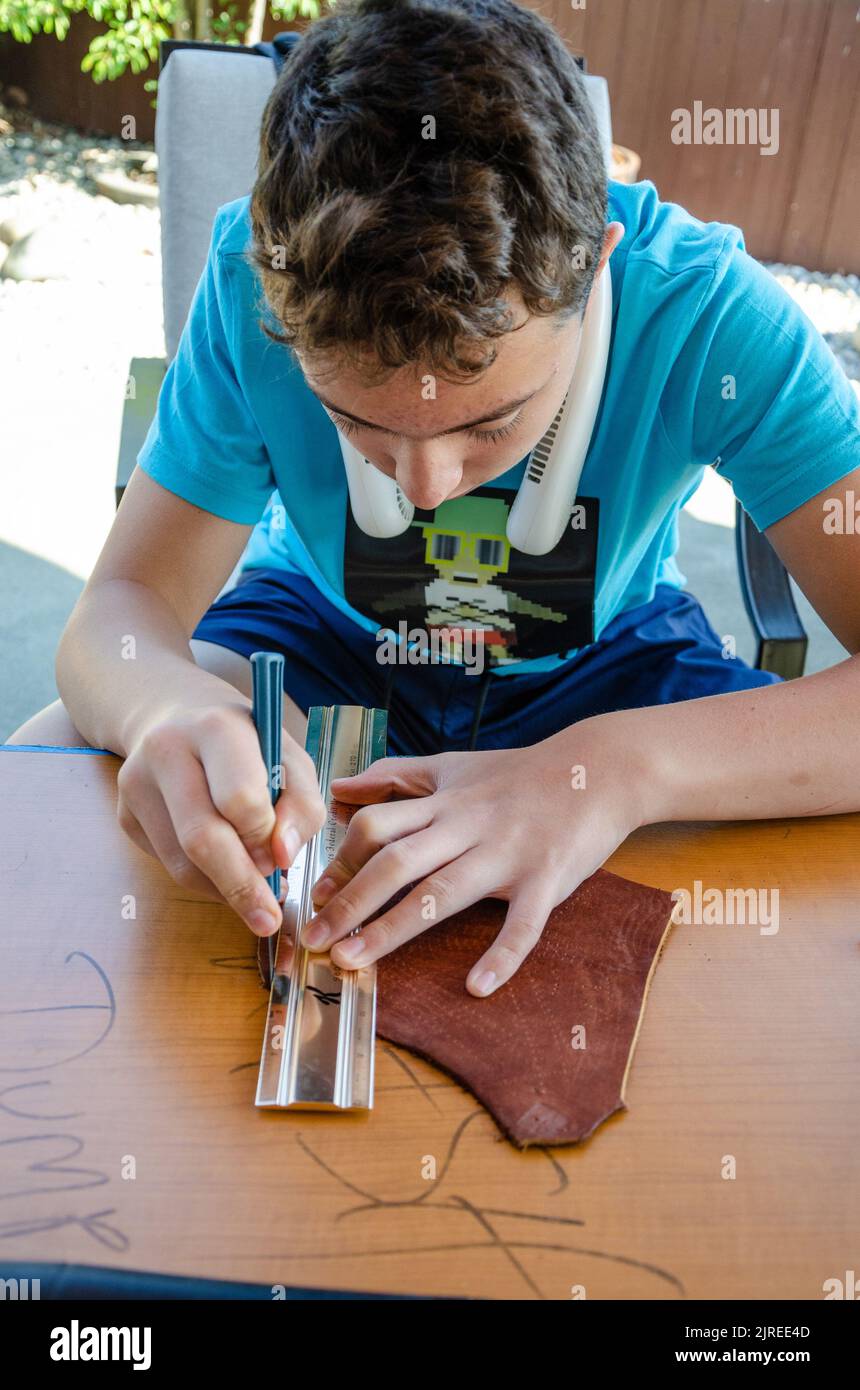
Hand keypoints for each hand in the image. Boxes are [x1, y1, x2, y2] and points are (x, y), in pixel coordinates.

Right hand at [116, 698, 325, 936]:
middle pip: (201, 838)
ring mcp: (136, 784)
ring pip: (181, 863)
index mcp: (215, 727)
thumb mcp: (290, 759)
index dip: (264, 837)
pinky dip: (204, 881)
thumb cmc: (249, 744)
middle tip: (268, 918)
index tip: (281, 859)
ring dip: (223, 889)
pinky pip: (168, 866)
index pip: (239, 798)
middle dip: (241, 885)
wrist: (177, 718)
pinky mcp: (125, 815)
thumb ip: (301, 806)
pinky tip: (225, 869)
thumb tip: (281, 858)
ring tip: (254, 892)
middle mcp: (166, 750)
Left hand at [302, 717, 651, 993]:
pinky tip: (478, 986)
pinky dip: (503, 955)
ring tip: (353, 961)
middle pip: (397, 863)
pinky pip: (524, 922)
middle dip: (350, 903)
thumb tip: (341, 787)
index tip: (313, 897)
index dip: (342, 862)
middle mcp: (467, 827)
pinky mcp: (547, 878)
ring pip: (442, 893)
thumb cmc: (519, 774)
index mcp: (443, 803)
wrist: (596, 770)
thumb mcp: (453, 766)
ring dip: (392, 930)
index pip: (378, 828)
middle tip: (313, 940)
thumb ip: (397, 776)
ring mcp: (507, 855)